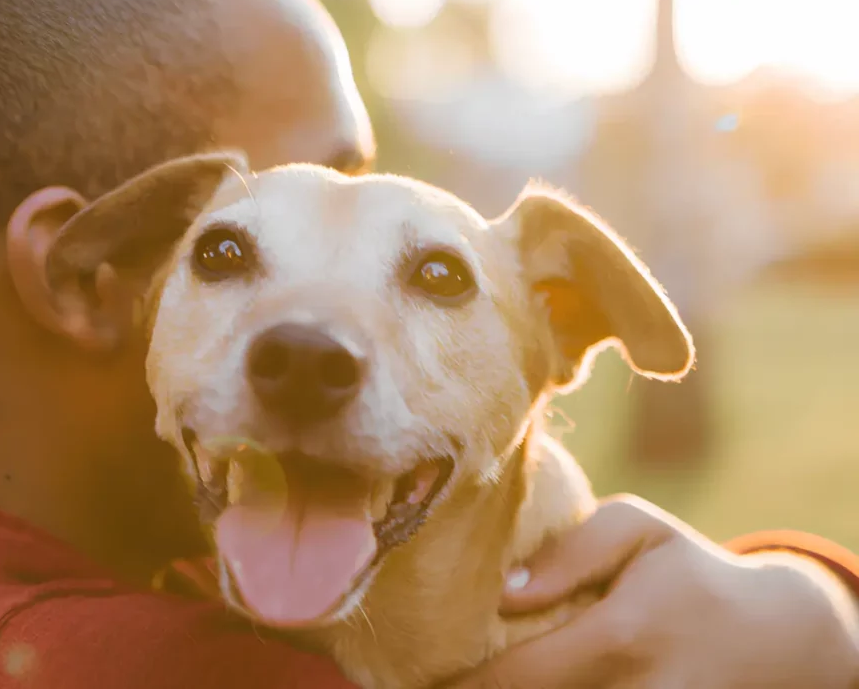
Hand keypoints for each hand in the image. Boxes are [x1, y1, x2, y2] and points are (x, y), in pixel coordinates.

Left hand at [452, 495, 858, 687]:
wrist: (778, 637)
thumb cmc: (691, 571)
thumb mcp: (641, 529)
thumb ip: (572, 550)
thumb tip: (506, 592)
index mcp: (623, 634)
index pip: (521, 675)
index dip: (465, 687)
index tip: (425, 680)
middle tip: (435, 684)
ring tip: (476, 684)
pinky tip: (524, 688)